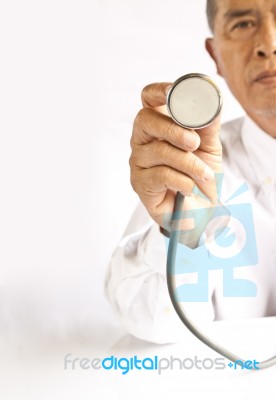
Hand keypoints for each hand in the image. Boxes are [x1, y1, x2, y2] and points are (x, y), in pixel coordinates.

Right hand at [129, 82, 221, 228]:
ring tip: (205, 175)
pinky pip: (160, 175)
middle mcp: (143, 140)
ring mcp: (138, 161)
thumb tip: (213, 102)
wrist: (201, 210)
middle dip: (173, 130)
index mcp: (159, 125)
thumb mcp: (209, 147)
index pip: (148, 99)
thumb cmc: (201, 176)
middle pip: (145, 120)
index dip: (157, 91)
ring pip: (159, 151)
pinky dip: (182, 181)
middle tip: (195, 143)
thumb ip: (208, 125)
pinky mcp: (139, 183)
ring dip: (189, 163)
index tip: (172, 92)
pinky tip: (191, 188)